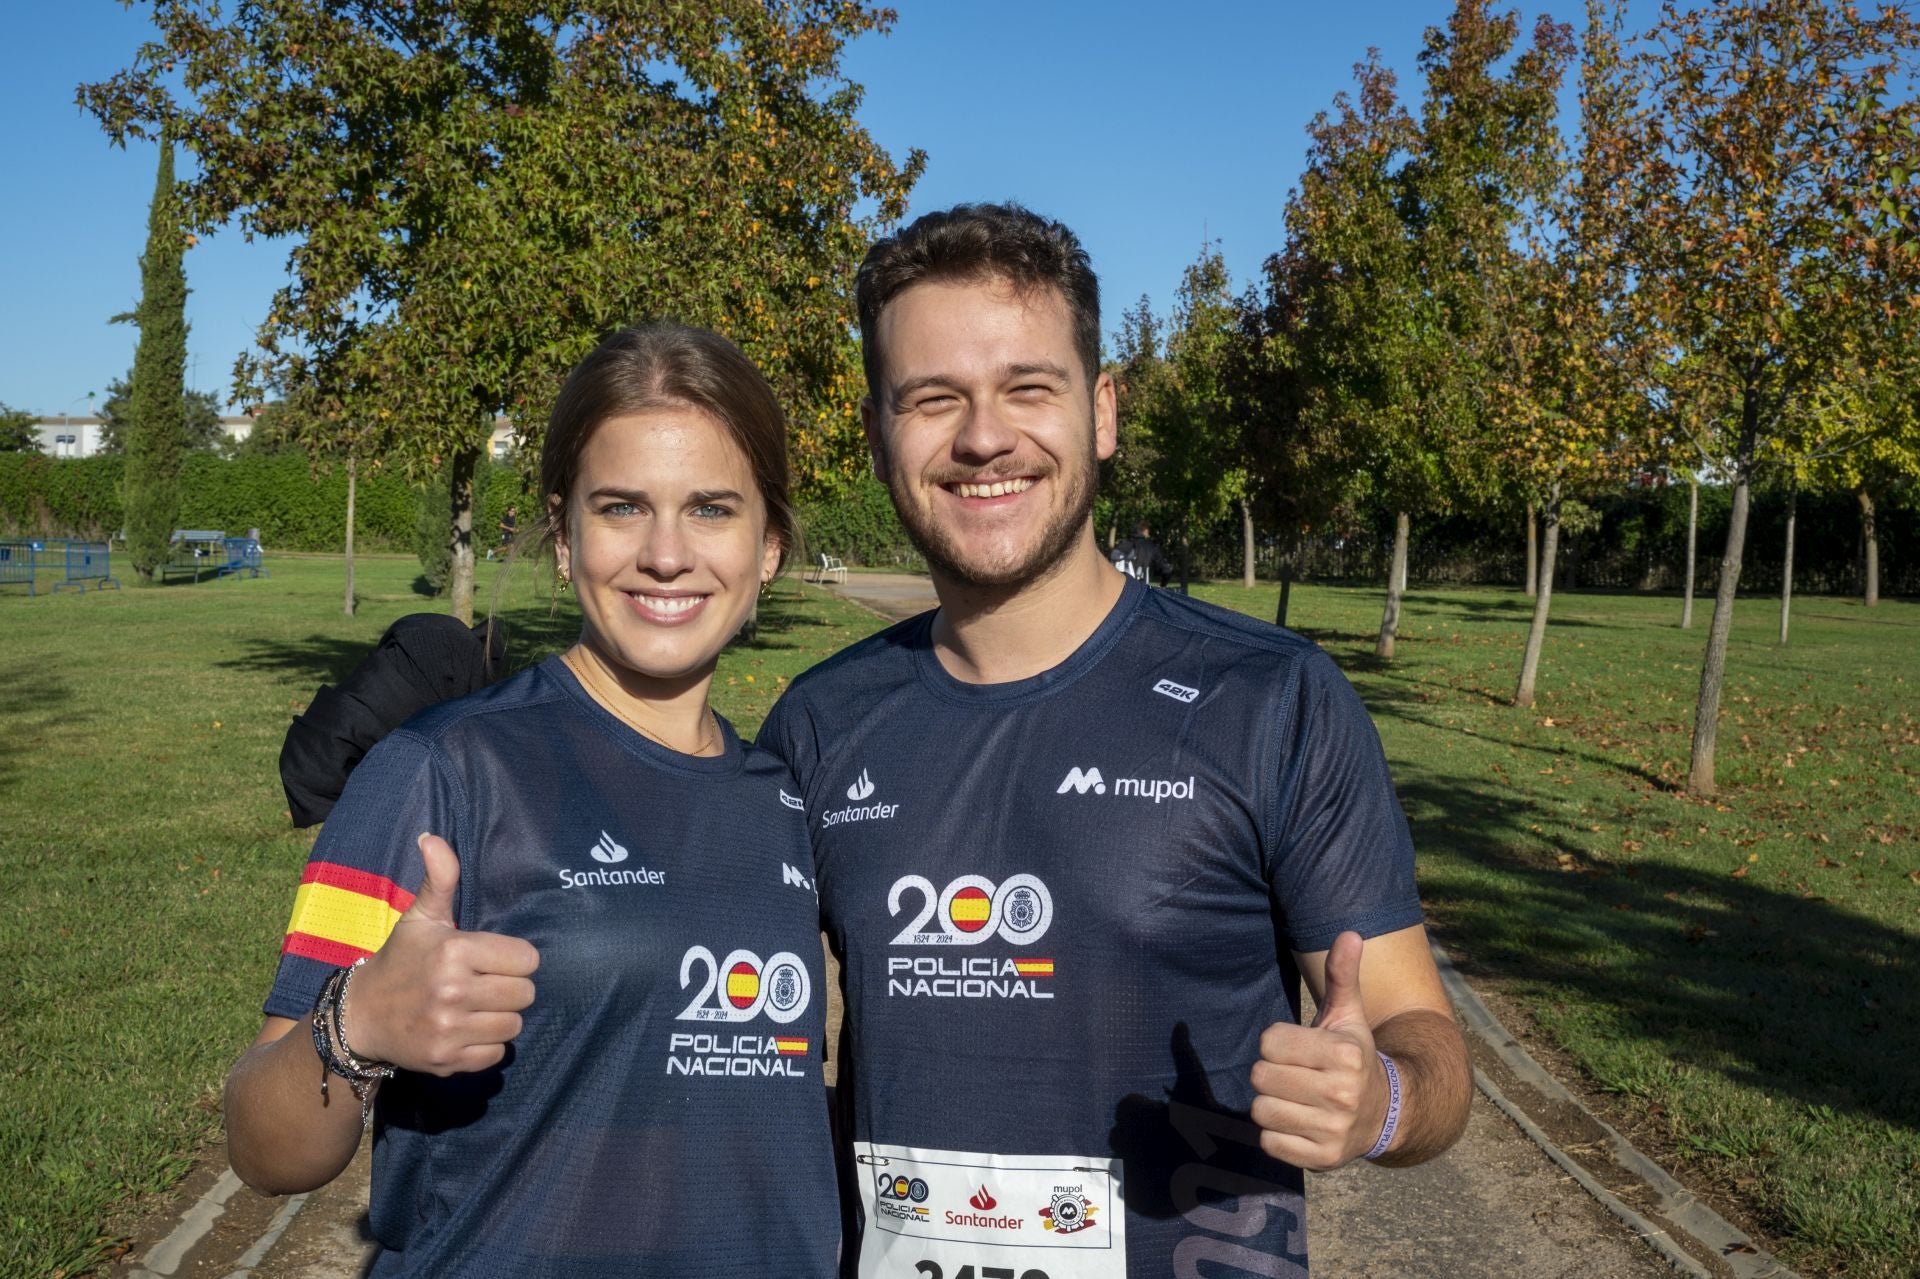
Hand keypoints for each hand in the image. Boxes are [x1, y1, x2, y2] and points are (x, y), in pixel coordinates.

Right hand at [344, 833, 539, 1075]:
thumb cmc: (401, 960)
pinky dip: (486, 1045)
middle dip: (510, 988)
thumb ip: (439, 878)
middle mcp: (453, 991)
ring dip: (500, 1016)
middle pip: (526, 993)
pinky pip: (497, 1053)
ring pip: (514, 1024)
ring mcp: (449, 1029)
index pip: (527, 959)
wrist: (361, 1015)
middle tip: (483, 984)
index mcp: (454, 951)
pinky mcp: (447, 1059)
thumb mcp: (420, 917)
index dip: (513, 958)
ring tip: (475, 1006)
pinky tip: (465, 1030)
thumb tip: (432, 837)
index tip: (491, 960)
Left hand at [1249, 931, 1388, 1169]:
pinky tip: (1299, 1123)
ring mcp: (1332, 1129)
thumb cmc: (1352, 1057)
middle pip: (1260, 1076)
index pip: (1269, 1042)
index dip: (1276, 1044)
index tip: (1298, 1049)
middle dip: (1271, 1073)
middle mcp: (1341, 1094)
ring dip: (1271, 1103)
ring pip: (1261, 1110)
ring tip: (1296, 1099)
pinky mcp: (1322, 1159)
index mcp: (1345, 1054)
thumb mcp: (1348, 1016)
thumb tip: (1349, 932)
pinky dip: (1276, 1134)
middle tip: (1295, 1075)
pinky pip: (1269, 1142)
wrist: (1383, 1113)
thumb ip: (1342, 976)